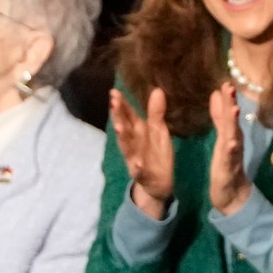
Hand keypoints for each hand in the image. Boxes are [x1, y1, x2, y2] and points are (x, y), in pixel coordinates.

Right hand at [108, 86, 174, 216]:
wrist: (159, 182)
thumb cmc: (156, 153)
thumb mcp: (158, 130)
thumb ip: (156, 112)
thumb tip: (157, 90)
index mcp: (137, 131)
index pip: (128, 115)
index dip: (121, 105)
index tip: (114, 92)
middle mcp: (132, 143)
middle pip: (124, 128)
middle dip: (118, 116)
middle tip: (113, 103)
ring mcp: (135, 158)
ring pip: (127, 147)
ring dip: (123, 138)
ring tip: (119, 128)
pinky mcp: (142, 174)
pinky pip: (139, 171)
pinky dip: (138, 167)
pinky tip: (138, 164)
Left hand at [207, 83, 251, 216]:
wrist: (232, 193)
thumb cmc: (226, 164)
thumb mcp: (222, 137)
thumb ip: (220, 117)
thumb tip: (217, 94)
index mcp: (230, 134)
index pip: (228, 112)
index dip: (227, 98)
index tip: (225, 82)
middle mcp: (234, 141)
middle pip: (232, 120)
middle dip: (231, 104)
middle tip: (229, 87)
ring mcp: (233, 155)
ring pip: (233, 136)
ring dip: (233, 123)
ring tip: (233, 109)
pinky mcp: (229, 169)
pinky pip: (230, 158)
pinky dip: (231, 150)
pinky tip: (230, 143)